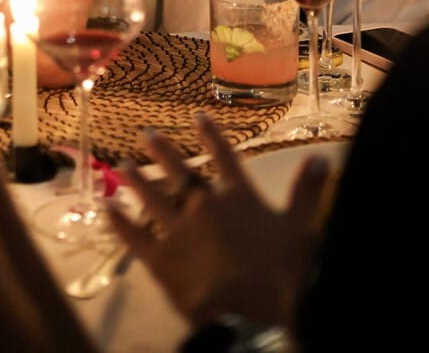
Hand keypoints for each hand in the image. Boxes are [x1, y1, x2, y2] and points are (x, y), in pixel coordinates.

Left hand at [106, 113, 331, 330]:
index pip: (224, 157)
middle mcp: (204, 204)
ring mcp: (178, 229)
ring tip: (123, 164)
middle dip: (163, 151)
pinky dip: (119, 223)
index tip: (197, 115)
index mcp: (237, 196)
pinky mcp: (160, 258)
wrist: (246, 311)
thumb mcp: (301, 229)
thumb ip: (307, 191)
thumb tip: (322, 156)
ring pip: (153, 198)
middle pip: (181, 172)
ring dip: (138, 180)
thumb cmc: (279, 272)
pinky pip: (135, 236)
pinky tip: (106, 208)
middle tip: (146, 134)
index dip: (211, 135)